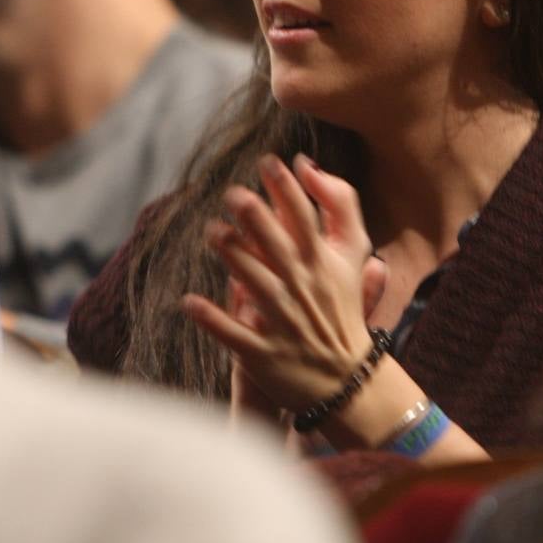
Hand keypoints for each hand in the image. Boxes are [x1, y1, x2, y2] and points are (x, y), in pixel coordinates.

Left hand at [183, 154, 383, 413]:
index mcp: (323, 263)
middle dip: (258, 220)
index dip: (288, 188)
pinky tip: (189, 302)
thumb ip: (340, 206)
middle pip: (278, 249)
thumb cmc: (343, 305)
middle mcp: (303, 289)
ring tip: (213, 232)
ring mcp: (283, 322)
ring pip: (256, 286)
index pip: (306, 219)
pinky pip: (234, 334)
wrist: (348, 379)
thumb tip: (308, 164)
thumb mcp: (353, 255)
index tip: (268, 162)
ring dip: (233, 259)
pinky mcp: (263, 353)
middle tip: (233, 194)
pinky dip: (213, 319)